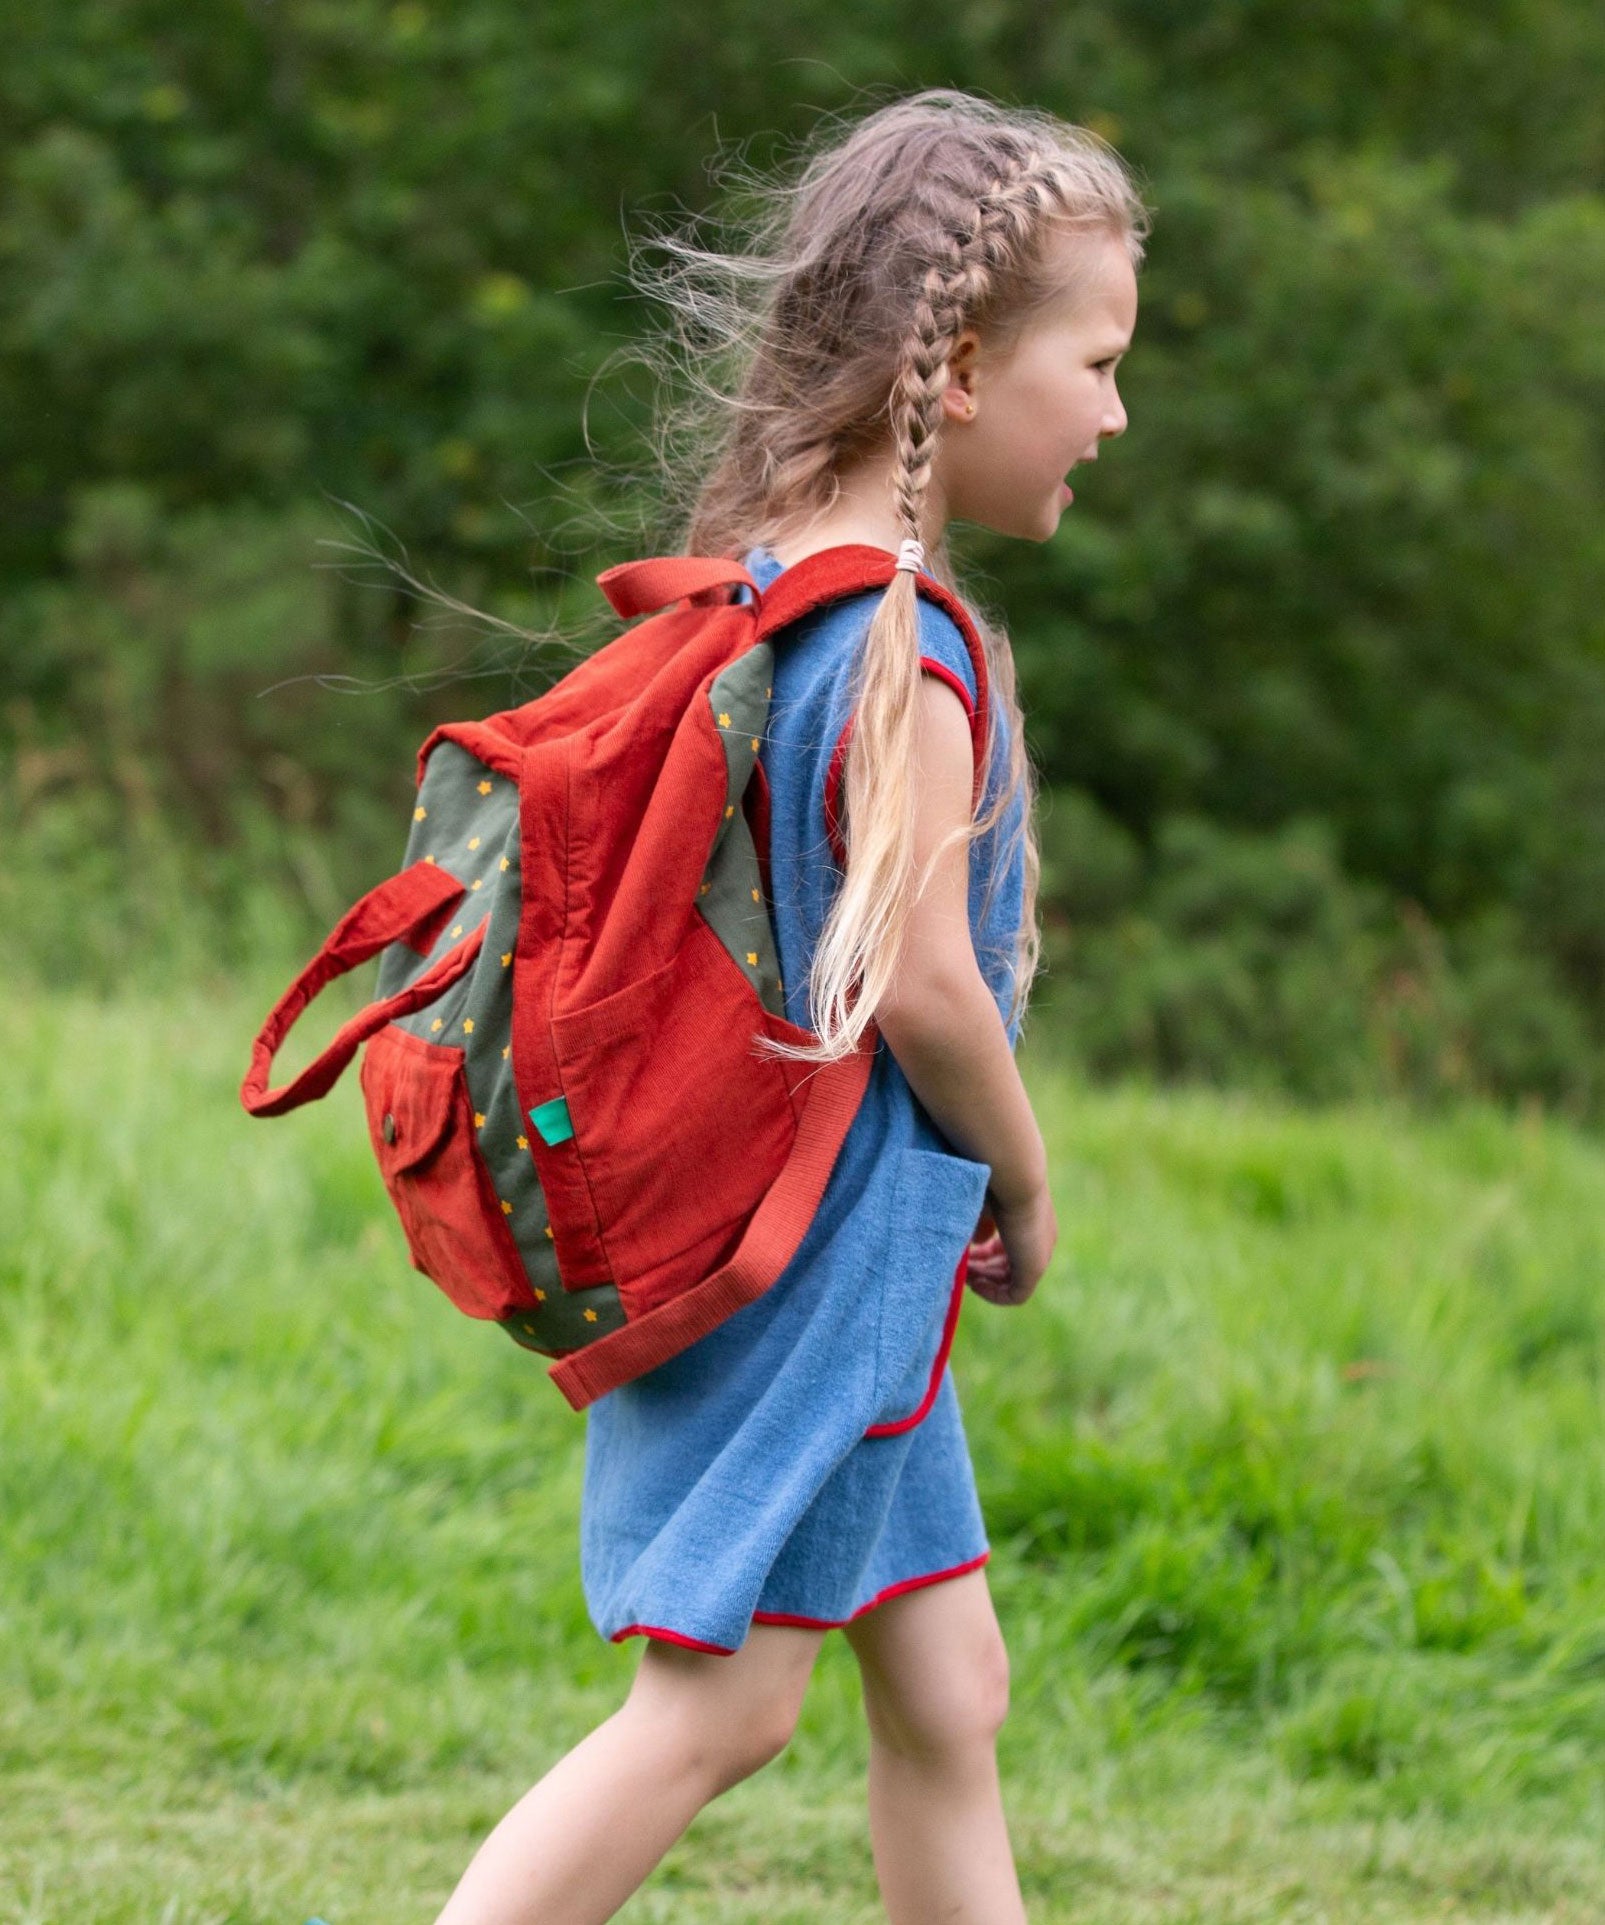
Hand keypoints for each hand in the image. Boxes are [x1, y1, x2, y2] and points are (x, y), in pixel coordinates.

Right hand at [964, 1183, 1055, 1305]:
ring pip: (1012, 1281)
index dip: (986, 1254)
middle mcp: (1040, 1240)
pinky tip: (975, 1283)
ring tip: (964, 1274)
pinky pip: (1015, 1295)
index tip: (967, 1252)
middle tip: (961, 1267)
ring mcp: (1039, 1255)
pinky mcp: (1034, 1268)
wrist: (1014, 1175)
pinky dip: (993, 1294)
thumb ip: (981, 1225)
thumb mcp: (985, 1204)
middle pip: (1011, 1266)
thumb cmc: (994, 1181)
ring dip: (985, 1281)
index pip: (1010, 1246)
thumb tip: (977, 1243)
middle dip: (983, 1269)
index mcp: (1031, 1222)